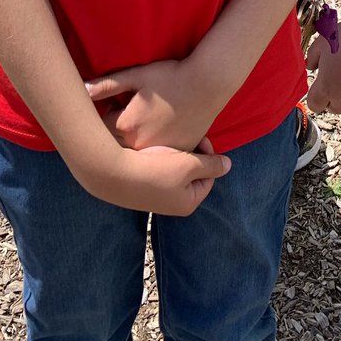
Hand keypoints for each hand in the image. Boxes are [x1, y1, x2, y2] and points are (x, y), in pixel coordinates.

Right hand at [73, 135, 230, 215]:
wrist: (112, 172)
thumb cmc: (155, 169)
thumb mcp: (188, 165)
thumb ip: (210, 164)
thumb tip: (228, 165)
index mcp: (188, 202)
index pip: (209, 174)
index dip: (207, 153)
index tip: (198, 137)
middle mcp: (174, 203)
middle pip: (192, 172)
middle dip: (190, 153)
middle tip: (184, 137)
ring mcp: (157, 196)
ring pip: (175, 169)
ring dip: (175, 154)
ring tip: (168, 141)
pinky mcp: (143, 186)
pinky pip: (159, 169)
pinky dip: (160, 157)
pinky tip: (153, 146)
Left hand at [85, 59, 219, 153]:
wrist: (207, 84)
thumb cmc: (170, 76)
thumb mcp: (137, 75)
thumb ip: (107, 85)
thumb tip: (81, 88)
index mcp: (126, 126)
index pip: (102, 126)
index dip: (109, 112)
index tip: (119, 102)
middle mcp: (139, 145)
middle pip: (116, 142)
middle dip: (118, 128)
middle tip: (133, 112)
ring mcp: (158, 152)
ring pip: (136, 151)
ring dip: (136, 140)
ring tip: (148, 120)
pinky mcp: (176, 154)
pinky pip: (158, 155)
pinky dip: (156, 145)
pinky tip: (163, 126)